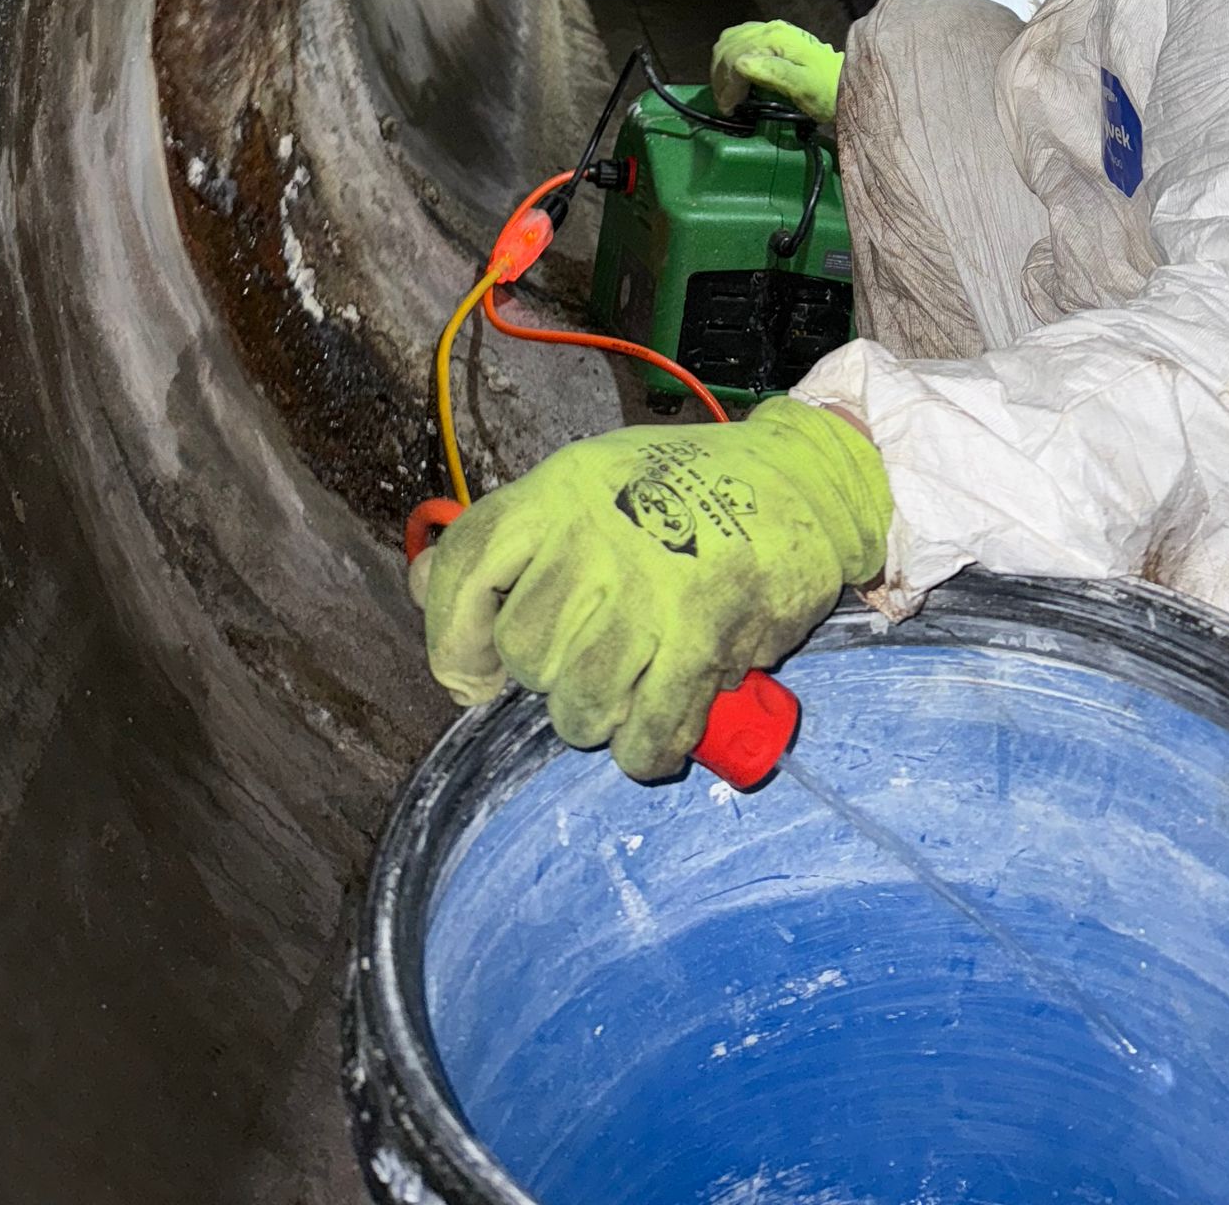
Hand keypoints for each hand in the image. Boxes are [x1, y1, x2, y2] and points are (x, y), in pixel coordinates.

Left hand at [414, 401, 889, 778]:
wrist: (806, 477)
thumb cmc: (687, 488)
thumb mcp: (586, 483)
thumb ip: (509, 537)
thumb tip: (422, 585)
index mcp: (560, 489)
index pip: (467, 567)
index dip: (451, 636)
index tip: (471, 673)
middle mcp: (599, 531)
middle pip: (525, 651)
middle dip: (548, 677)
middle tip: (587, 659)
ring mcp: (655, 583)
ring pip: (579, 702)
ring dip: (596, 716)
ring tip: (625, 692)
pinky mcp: (710, 632)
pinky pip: (649, 731)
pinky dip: (646, 751)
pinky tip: (655, 734)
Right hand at [710, 20, 843, 120]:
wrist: (850, 81)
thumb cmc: (829, 91)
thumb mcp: (805, 88)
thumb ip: (775, 74)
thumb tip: (740, 64)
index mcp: (776, 40)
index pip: (735, 57)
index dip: (727, 85)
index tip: (729, 109)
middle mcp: (771, 29)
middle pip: (728, 47)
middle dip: (721, 78)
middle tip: (726, 105)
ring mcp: (772, 29)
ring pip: (729, 41)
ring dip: (722, 67)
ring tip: (728, 93)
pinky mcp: (773, 35)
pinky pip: (739, 39)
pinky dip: (730, 57)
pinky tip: (735, 74)